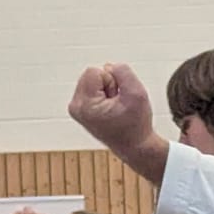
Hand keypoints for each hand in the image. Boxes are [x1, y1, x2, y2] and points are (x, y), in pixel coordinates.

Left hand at [68, 63, 168, 181]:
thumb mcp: (137, 93)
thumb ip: (123, 71)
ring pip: (93, 80)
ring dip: (107, 90)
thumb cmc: (136, 125)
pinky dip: (104, 94)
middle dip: (108, 84)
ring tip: (115, 108)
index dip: (112, 81)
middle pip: (91, 74)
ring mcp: (76, 109)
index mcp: (85, 105)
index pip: (95, 71)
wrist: (135, 147)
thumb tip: (109, 66)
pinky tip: (111, 109)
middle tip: (117, 104)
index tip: (118, 99)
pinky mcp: (80, 109)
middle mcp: (75, 107)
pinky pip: (93, 87)